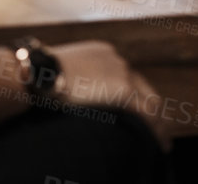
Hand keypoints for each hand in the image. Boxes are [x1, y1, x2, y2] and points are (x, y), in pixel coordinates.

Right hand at [50, 40, 172, 149]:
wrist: (37, 72)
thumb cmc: (40, 74)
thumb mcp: (63, 70)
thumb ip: (78, 79)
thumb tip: (75, 93)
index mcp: (103, 53)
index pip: (127, 76)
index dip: (135, 95)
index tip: (139, 110)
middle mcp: (117, 61)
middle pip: (143, 88)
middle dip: (151, 110)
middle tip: (157, 129)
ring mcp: (122, 74)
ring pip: (150, 102)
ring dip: (157, 123)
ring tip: (160, 142)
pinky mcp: (123, 92)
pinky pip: (147, 115)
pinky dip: (155, 130)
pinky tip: (158, 144)